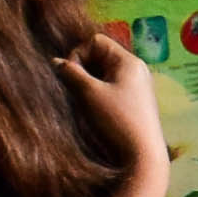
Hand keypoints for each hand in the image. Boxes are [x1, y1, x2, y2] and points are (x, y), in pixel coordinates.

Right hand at [63, 33, 173, 181]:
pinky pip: (112, 87)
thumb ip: (71, 73)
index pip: (96, 41)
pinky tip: (96, 109)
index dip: (79, 54)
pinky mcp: (136, 101)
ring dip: (89, 82)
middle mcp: (137, 69)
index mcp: (129, 61)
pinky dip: (99, 93)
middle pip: (101, 56)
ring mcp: (138, 86)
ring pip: (105, 73)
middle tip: (76, 89)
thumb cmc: (116, 120)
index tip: (73, 76)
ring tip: (84, 100)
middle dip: (83, 69)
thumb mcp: (90, 94)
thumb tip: (55, 62)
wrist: (142, 155)